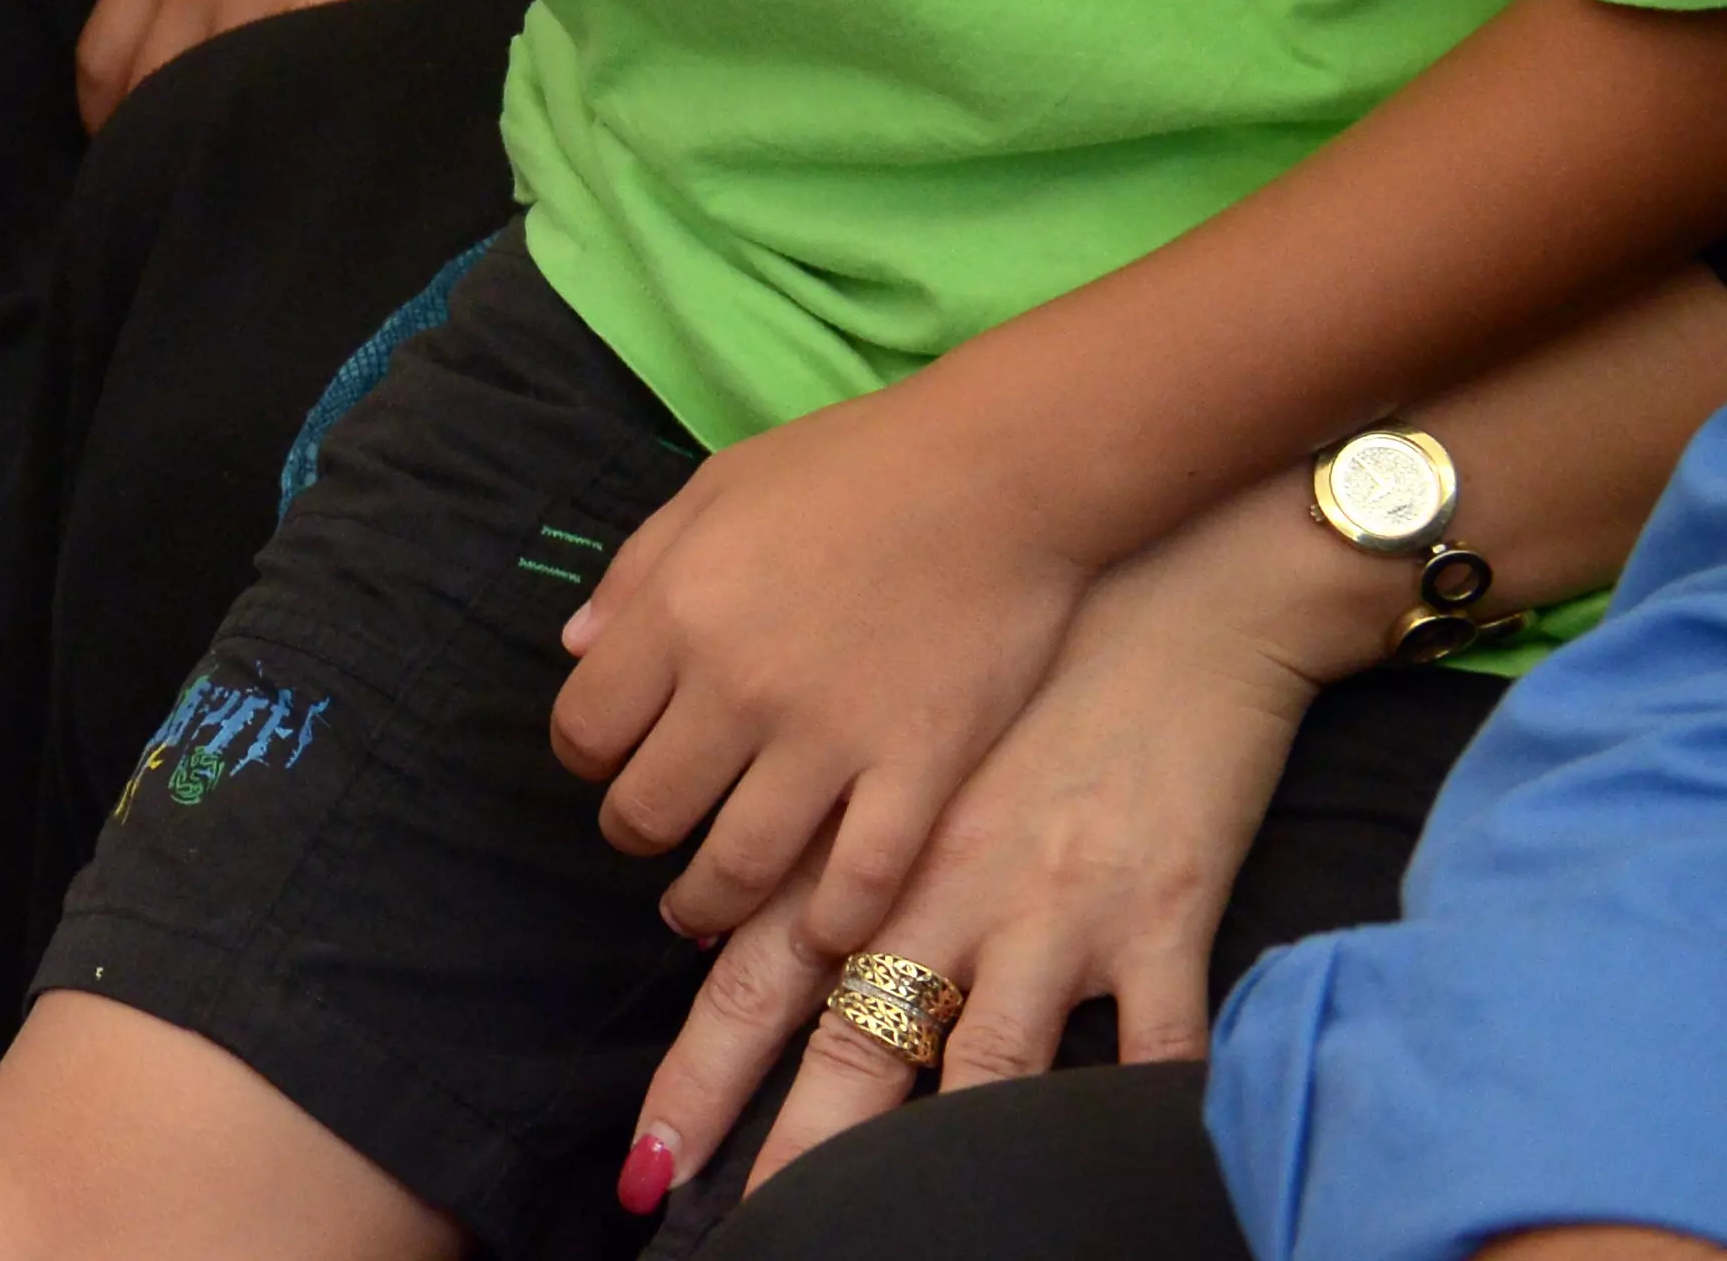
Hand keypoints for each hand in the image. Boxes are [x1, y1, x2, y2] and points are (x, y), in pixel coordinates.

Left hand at [556, 371, 1097, 959]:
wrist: (999, 471)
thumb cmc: (851, 466)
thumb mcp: (714, 490)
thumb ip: (635, 572)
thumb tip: (576, 649)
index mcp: (676, 611)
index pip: (585, 729)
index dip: (588, 756)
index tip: (610, 761)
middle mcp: (738, 686)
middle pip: (647, 809)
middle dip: (636, 833)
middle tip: (652, 838)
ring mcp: (830, 736)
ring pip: (738, 864)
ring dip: (708, 900)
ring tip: (702, 909)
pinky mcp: (919, 768)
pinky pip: (859, 878)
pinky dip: (830, 922)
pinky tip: (815, 932)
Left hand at [627, 491, 1370, 1210]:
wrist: (1172, 581)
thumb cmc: (1000, 609)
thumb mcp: (845, 642)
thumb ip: (746, 705)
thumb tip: (603, 681)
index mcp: (855, 832)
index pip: (749, 969)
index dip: (696, 1070)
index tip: (644, 1157)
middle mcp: (935, 889)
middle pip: (839, 1040)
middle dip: (774, 1146)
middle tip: (712, 1221)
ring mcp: (1045, 911)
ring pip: (976, 1068)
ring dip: (926, 1162)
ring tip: (864, 1233)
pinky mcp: (1156, 917)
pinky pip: (1152, 1048)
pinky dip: (1139, 1115)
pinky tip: (1116, 1179)